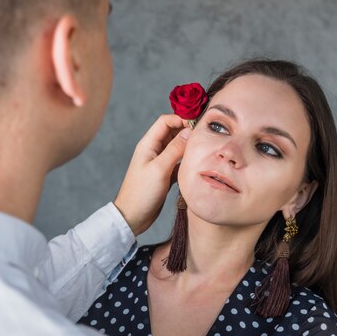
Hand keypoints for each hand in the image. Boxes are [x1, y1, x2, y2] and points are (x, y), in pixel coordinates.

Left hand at [114, 114, 191, 235]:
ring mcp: (159, 163)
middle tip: (204, 138)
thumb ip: (174, 149)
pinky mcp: (165, 174)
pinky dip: (187, 161)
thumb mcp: (160, 169)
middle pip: (173, 132)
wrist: (133, 216)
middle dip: (187, 131)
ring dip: (188, 147)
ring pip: (177, 147)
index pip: (165, 121)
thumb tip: (188, 132)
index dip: (181, 119)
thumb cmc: (142, 193)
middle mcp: (153, 151)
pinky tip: (196, 166)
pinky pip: (178, 162)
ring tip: (203, 150)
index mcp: (148, 145)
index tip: (197, 126)